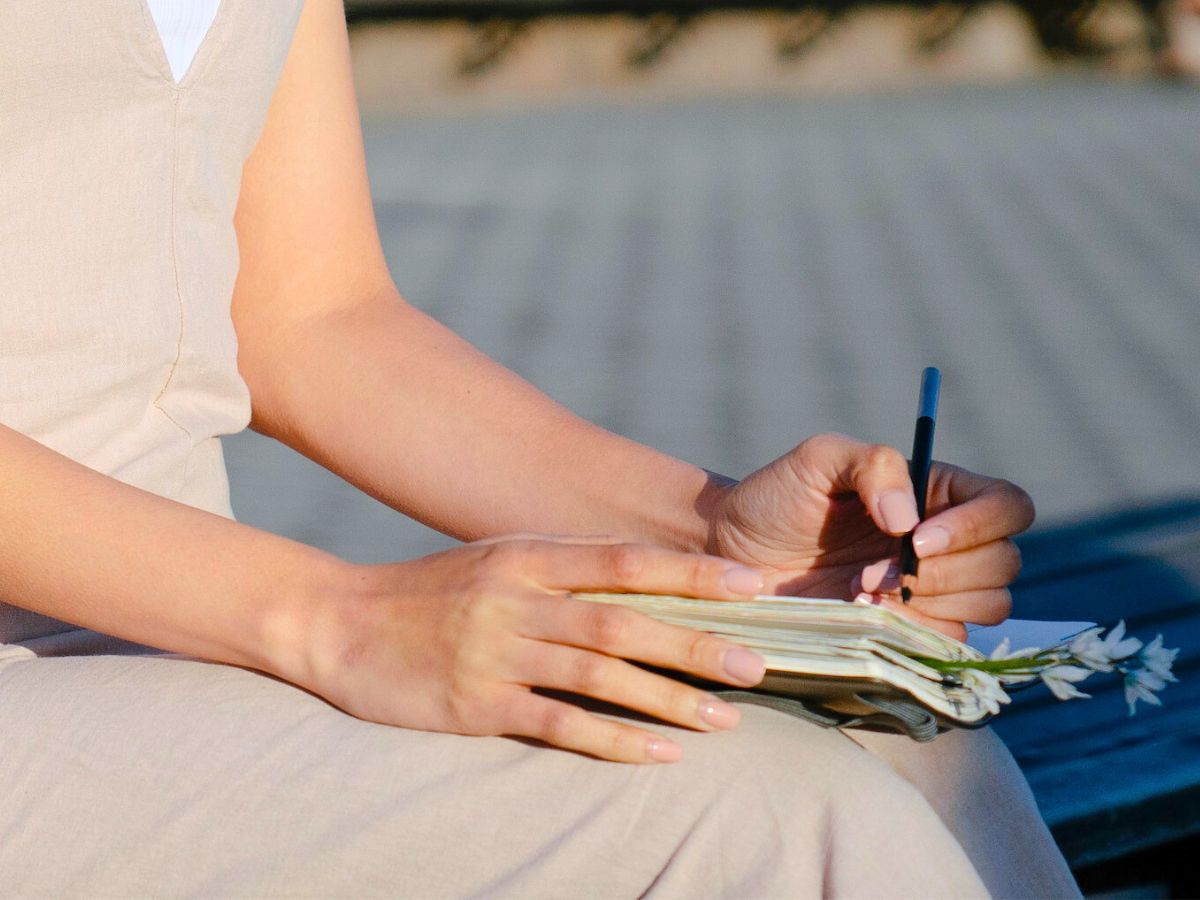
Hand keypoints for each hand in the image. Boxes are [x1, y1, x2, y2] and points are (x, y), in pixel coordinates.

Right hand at [299, 536, 768, 762]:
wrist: (340, 621)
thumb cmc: (432, 591)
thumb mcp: (497, 559)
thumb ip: (565, 566)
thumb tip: (645, 573)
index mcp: (529, 555)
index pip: (627, 560)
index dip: (693, 572)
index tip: (752, 585)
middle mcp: (518, 599)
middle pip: (624, 622)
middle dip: (696, 644)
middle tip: (757, 664)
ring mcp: (496, 651)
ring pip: (600, 676)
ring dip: (668, 699)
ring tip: (724, 721)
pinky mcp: (476, 704)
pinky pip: (559, 725)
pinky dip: (613, 741)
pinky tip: (657, 755)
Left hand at [708, 433, 1034, 639]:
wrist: (733, 554)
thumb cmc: (775, 498)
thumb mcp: (819, 459)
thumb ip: (873, 465)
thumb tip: (909, 518)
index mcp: (938, 492)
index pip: (1007, 506)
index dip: (978, 526)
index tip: (917, 539)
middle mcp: (946, 540)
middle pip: (1002, 563)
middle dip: (943, 572)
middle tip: (873, 572)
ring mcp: (933, 590)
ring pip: (987, 605)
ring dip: (929, 604)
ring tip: (862, 592)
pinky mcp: (911, 630)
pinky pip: (946, 642)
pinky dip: (912, 633)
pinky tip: (861, 615)